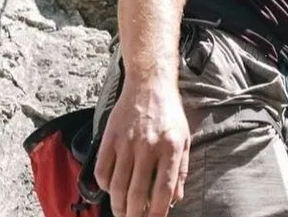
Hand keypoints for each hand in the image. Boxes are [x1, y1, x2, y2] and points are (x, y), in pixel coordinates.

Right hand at [93, 80, 190, 216]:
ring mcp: (127, 142)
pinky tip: (112, 189)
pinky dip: (105, 185)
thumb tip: (175, 198)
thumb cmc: (169, 113)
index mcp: (171, 148)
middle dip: (135, 214)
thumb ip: (181, 169)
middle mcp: (148, 147)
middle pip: (137, 193)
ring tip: (122, 212)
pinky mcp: (110, 137)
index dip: (158, 212)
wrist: (149, 84)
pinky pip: (102, 170)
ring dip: (118, 205)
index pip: (163, 190)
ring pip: (118, 186)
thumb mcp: (184, 138)